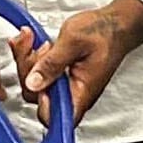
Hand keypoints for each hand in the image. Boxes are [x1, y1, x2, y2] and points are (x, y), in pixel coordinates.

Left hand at [21, 0, 142, 120]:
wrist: (114, 25)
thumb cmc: (104, 33)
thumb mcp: (73, 42)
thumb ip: (52, 64)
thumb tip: (33, 83)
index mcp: (80, 93)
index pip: (56, 118)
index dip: (40, 103)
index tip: (37, 79)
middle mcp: (73, 94)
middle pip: (37, 97)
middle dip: (28, 69)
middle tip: (34, 47)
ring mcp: (65, 86)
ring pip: (34, 84)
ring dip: (28, 59)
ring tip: (34, 39)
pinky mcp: (60, 76)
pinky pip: (38, 74)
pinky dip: (32, 57)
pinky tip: (32, 43)